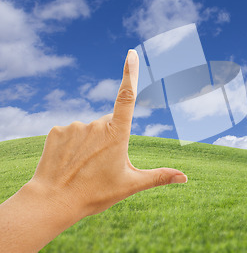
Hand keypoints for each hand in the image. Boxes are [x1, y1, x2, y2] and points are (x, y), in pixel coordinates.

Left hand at [0, 50, 186, 252]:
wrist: (52, 202)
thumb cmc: (95, 194)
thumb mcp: (131, 185)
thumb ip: (159, 177)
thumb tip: (185, 178)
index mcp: (117, 133)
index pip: (127, 96)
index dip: (130, 73)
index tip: (131, 54)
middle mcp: (96, 124)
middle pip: (108, 125)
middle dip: (108, 140)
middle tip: (100, 167)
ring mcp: (75, 126)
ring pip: (88, 130)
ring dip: (89, 144)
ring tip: (82, 168)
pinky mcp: (56, 131)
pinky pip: (69, 133)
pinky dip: (71, 145)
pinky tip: (67, 162)